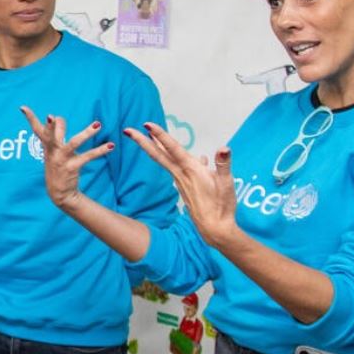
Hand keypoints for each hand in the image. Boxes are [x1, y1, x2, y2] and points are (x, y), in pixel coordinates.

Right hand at [21, 107, 113, 210]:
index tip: (23, 107)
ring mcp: (62, 159)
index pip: (37, 129)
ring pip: (73, 143)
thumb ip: (54, 134)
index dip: (30, 118)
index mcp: (46, 146)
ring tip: (97, 125)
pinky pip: (88, 157)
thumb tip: (55, 117)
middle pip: (50, 136)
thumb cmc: (57, 167)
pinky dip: (100, 151)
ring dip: (86, 133)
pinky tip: (110, 146)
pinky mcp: (72, 167)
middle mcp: (52, 151)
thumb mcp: (52, 151)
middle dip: (51, 127)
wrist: (59, 193)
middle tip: (51, 117)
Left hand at [126, 122, 241, 249]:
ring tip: (148, 137)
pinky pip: (176, 168)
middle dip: (142, 141)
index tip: (146, 124)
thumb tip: (223, 148)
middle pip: (158, 154)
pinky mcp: (184, 187)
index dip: (159, 135)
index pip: (172, 148)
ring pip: (164, 160)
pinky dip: (176, 158)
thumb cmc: (221, 206)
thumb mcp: (226, 183)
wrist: (214, 229)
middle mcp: (181, 174)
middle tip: (127, 130)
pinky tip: (191, 158)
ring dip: (155, 147)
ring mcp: (181, 181)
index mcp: (191, 170)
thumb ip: (223, 164)